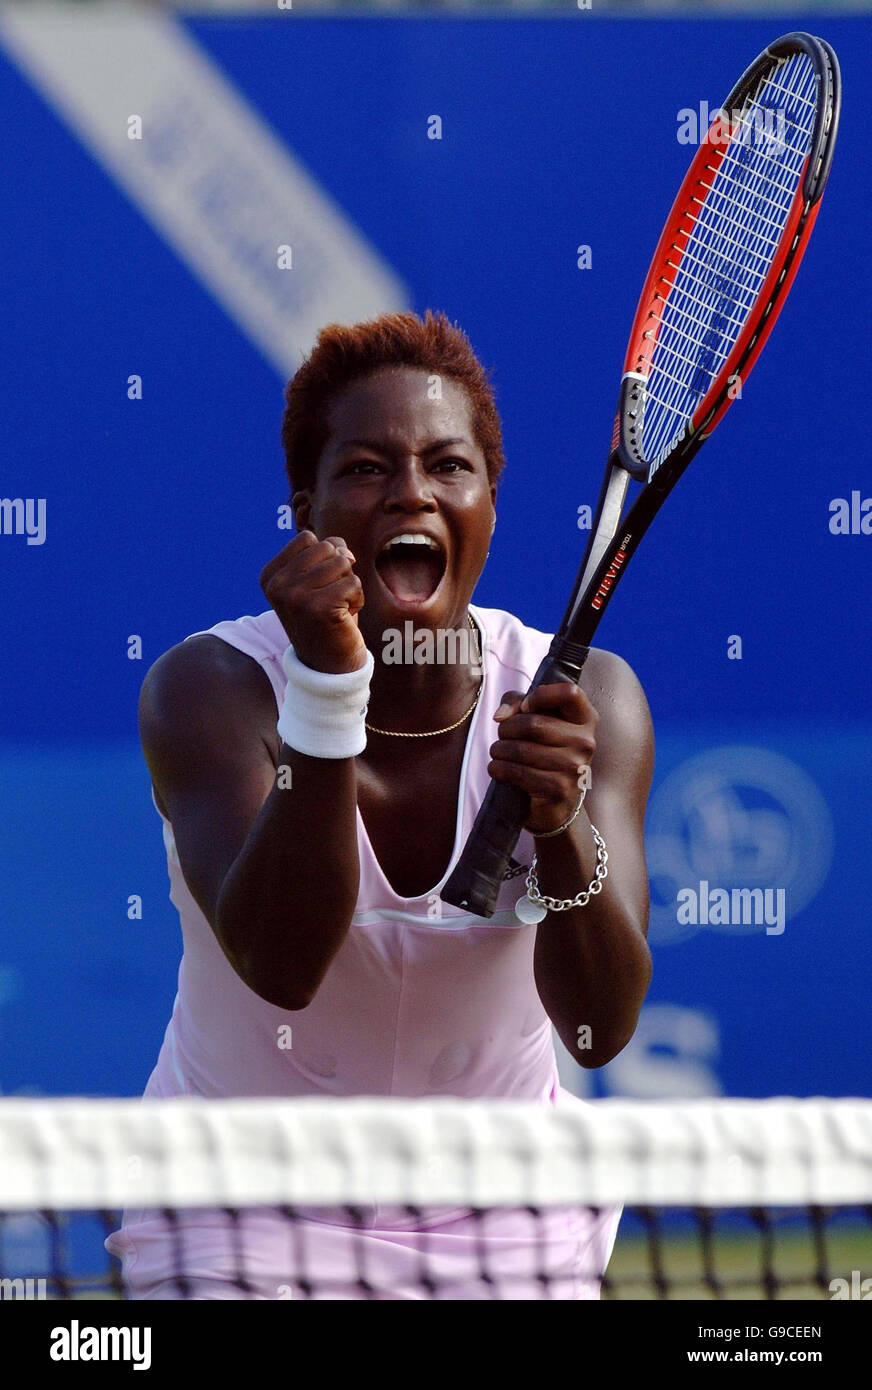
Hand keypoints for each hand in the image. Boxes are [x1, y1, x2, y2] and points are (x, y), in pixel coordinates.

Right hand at [260, 531, 366, 674]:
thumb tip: (345, 552)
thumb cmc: (326, 617)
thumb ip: (328, 552)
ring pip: (343, 563)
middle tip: (331, 599)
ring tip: (337, 608)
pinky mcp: (319, 608)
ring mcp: (295, 597)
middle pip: (326, 548)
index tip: (318, 586)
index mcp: (270, 576)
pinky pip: (354, 583)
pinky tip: (344, 619)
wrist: (327, 666)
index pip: (307, 538)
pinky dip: (358, 600)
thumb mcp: (319, 579)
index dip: (324, 558)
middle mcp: (277, 585)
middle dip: (339, 571)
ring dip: (349, 586)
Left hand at [489, 683, 597, 834]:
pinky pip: (518, 772)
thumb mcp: (536, 719)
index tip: (525, 708)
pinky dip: (499, 769)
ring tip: (498, 753)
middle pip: (533, 723)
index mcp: (586, 718)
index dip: (540, 695)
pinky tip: (498, 769)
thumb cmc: (544, 751)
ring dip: (499, 751)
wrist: (555, 802)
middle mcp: (586, 741)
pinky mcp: (559, 789)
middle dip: (507, 729)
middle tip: (502, 736)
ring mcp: (575, 767)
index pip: (570, 692)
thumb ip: (517, 703)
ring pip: (521, 749)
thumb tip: (500, 716)